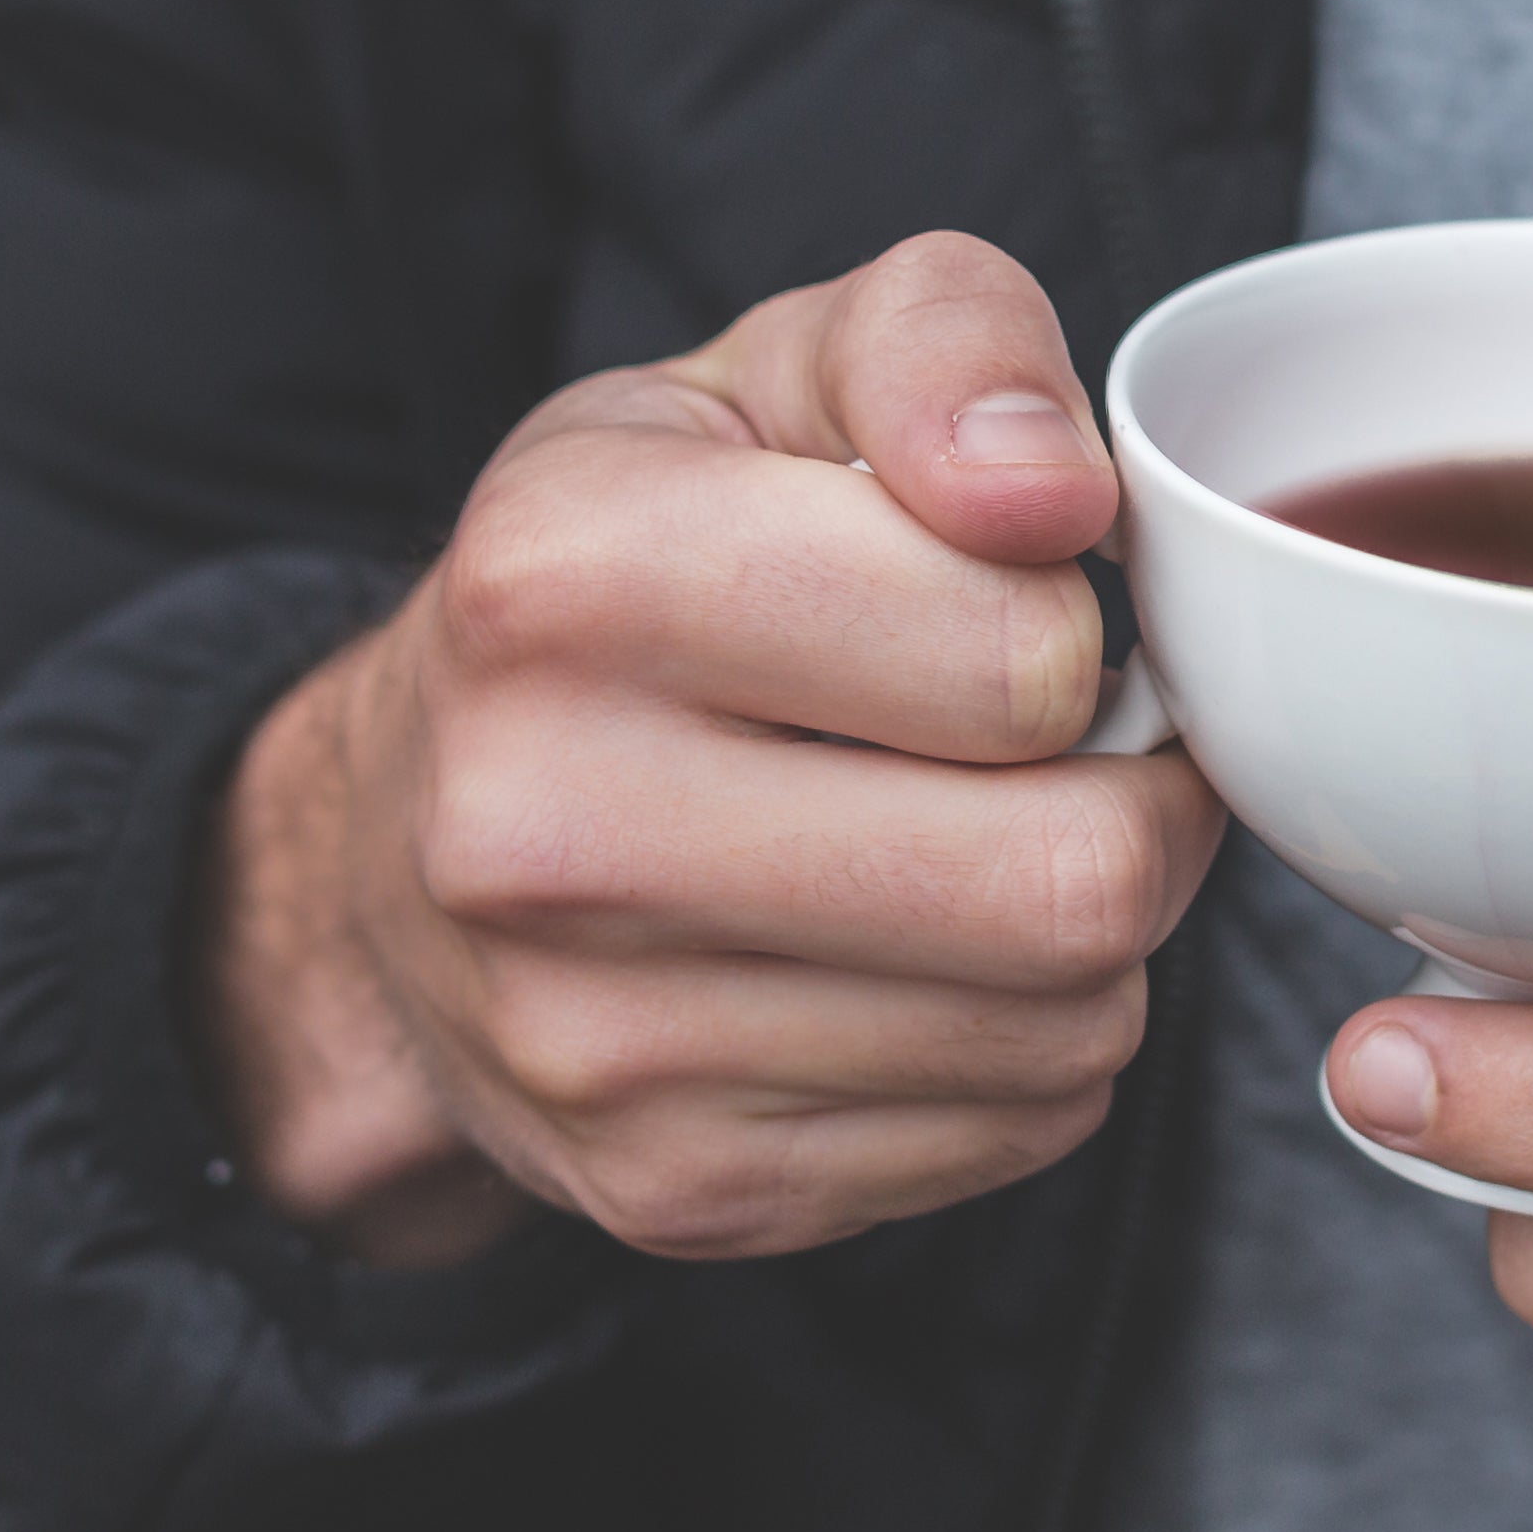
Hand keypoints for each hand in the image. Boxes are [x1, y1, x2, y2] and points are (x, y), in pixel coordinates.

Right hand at [196, 233, 1225, 1269]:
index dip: (1073, 627)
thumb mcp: (771, 377)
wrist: (398, 842)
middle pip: (1070, 882)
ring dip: (1088, 933)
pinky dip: (1024, 1044)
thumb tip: (1055, 487)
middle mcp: (543, 827)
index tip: (1016, 610)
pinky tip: (917, 958)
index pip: (1019, 658)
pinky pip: (1014, 1133)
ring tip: (982, 840)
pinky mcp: (674, 1187)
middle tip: (1070, 749)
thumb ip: (947, 344)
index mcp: (564, 577)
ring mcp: (598, 1042)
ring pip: (1065, 1027)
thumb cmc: (633, 567)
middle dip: (1134, 803)